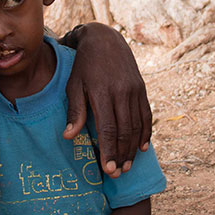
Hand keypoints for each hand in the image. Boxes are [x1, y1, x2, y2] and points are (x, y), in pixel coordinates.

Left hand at [63, 22, 151, 177]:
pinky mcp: (142, 89)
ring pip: (137, 126)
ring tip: (127, 166)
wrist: (105, 40)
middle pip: (125, 131)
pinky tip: (142, 148)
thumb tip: (68, 137)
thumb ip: (75, 112)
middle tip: (117, 174)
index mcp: (102, 93)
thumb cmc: (84, 66)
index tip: (107, 169)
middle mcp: (121, 92)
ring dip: (132, 148)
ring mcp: (134, 90)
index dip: (109, 151)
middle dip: (121, 155)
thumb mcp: (74, 86)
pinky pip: (146, 115)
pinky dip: (146, 133)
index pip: (108, 129)